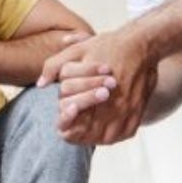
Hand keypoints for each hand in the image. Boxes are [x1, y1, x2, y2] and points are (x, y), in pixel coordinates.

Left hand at [40, 29, 155, 144]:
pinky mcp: (137, 112)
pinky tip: (104, 133)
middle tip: (72, 132)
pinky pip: (123, 133)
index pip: (73, 115)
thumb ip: (55, 66)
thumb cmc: (108, 46)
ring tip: (87, 135)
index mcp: (93, 87)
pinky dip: (113, 136)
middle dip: (78, 132)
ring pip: (106, 136)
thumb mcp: (78, 50)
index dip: (65, 120)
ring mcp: (127, 109)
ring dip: (94, 138)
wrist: (142, 44)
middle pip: (89, 130)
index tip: (64, 118)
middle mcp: (111, 101)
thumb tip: (40, 84)